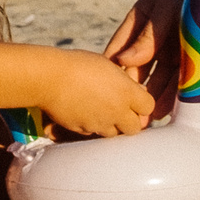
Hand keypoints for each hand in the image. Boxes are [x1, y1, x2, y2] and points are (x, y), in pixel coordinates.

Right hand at [40, 49, 155, 136]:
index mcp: (127, 93)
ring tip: (100, 111)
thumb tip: (137, 91)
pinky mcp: (84, 131)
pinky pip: (94, 134)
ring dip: (111, 126)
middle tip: (120, 110)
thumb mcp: (108, 66)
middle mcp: (117, 112)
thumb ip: (125, 82)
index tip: (135, 99)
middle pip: (135, 128)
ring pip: (115, 134)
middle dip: (130, 121)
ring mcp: (101, 124)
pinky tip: (84, 113)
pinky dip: (92, 127)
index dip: (142, 104)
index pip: (149, 107)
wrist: (50, 78)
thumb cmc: (79, 65)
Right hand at [104, 0, 199, 119]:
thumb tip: (123, 62)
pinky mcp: (193, 59)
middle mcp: (154, 37)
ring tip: (145, 120)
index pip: (118, 48)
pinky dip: (172, 96)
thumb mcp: (168, 7)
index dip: (110, 69)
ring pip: (158, 78)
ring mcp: (173, 49)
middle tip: (127, 114)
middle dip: (132, 91)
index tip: (102, 90)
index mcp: (141, 19)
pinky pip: (180, 81)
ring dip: (151, 98)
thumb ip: (148, 35)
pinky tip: (165, 111)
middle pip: (138, 68)